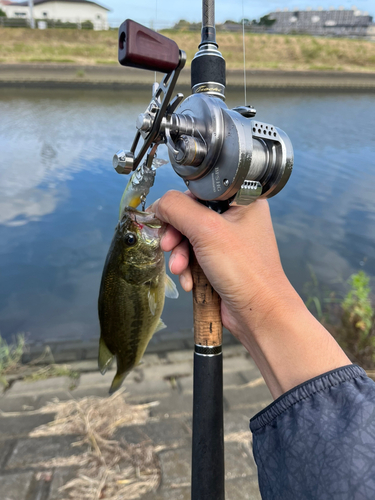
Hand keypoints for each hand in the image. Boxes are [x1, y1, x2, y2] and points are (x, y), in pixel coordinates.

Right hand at [151, 191, 294, 338]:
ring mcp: (230, 241)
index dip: (179, 204)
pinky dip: (188, 268)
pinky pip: (195, 256)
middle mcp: (238, 218)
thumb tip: (158, 204)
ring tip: (180, 269)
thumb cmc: (246, 271)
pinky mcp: (222, 261)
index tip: (164, 218)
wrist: (258, 313)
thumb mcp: (207, 231)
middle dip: (177, 235)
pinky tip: (190, 281)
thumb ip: (178, 209)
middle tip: (168, 246)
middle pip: (191, 215)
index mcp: (243, 200)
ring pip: (190, 238)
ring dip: (180, 255)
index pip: (200, 190)